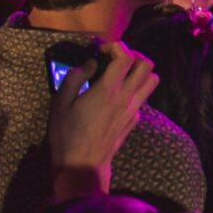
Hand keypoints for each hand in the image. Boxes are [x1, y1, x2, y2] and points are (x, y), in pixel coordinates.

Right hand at [47, 43, 156, 197]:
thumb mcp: (60, 103)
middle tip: (116, 59)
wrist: (82, 166)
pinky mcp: (133, 121)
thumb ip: (75, 77)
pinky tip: (118, 96)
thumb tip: (90, 63)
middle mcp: (126, 97)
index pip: (126, 56)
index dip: (116, 46)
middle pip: (147, 65)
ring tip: (122, 74)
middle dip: (134, 55)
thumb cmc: (67, 135)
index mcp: (108, 89)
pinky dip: (136, 90)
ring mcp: (133, 110)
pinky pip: (143, 99)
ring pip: (152, 81)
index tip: (102, 50)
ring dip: (141, 72)